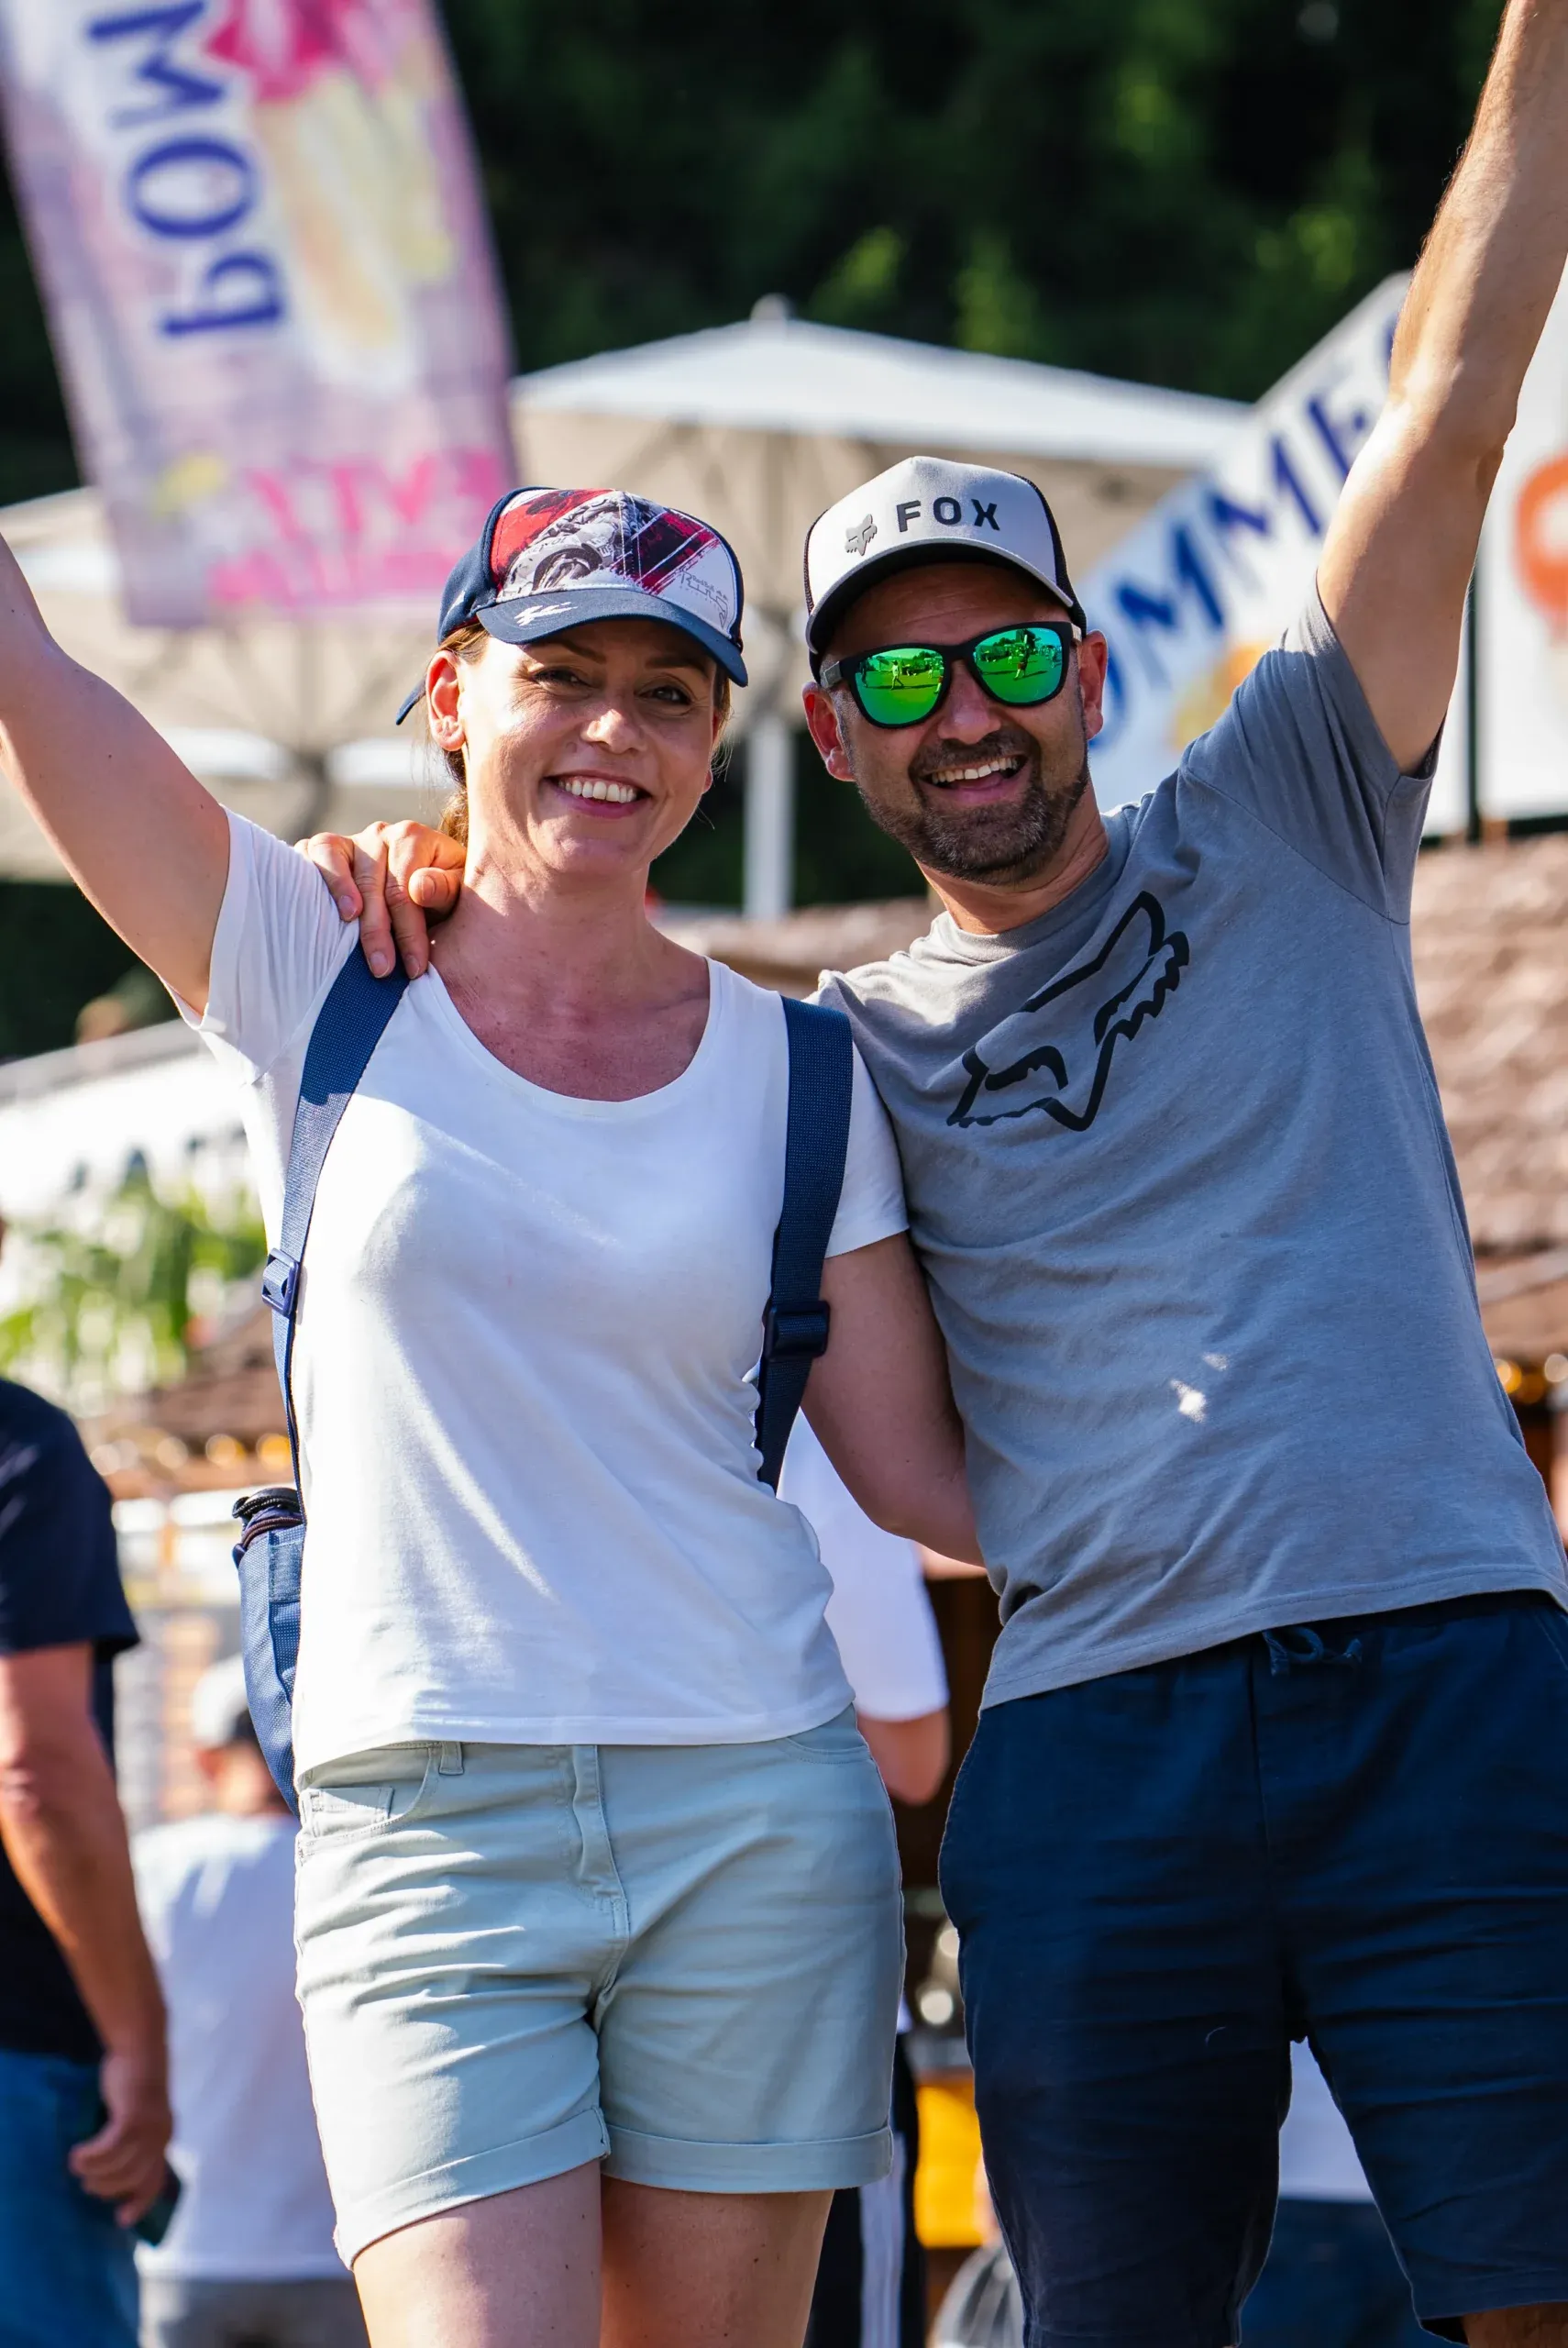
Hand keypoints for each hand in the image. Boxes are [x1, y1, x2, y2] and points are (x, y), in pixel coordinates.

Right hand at [70, 2042, 171, 2225]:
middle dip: (106, 2188)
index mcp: (164, 2137)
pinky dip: (92, 2155)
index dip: (140, 2203)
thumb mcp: (138, 2112)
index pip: (155, 2180)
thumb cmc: (134, 2080)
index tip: (122, 2220)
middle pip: (132, 2179)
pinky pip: (110, 2149)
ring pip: (120, 2166)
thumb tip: (114, 2168)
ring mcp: (149, 2126)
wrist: (140, 2047)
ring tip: (77, 2165)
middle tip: (87, 2183)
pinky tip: (78, 2152)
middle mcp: (161, 2135)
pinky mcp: (133, 2116)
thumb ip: (132, 2137)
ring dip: (94, 2172)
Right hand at [298, 819, 463, 978]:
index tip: (415, 968)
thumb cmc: (443, 897)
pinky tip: (314, 905)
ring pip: (334, 857)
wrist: (426, 891)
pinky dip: (309, 875)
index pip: (405, 887)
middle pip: (371, 881)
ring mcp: (349, 841)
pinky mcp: (323, 849)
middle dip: (377, 930)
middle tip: (382, 969)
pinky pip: (309, 853)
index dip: (410, 930)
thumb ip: (446, 889)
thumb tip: (419, 887)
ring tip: (348, 923)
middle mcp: (380, 834)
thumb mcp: (458, 895)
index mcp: (414, 839)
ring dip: (339, 891)